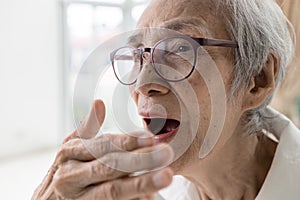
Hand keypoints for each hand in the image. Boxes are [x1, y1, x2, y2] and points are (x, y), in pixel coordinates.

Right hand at [32, 100, 173, 199]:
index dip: (127, 141)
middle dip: (139, 160)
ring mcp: (79, 199)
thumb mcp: (70, 149)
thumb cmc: (64, 171)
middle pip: (109, 167)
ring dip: (141, 183)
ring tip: (166, 175)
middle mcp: (71, 176)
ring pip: (113, 191)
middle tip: (166, 153)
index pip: (103, 146)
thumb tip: (99, 103)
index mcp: (69, 154)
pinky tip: (151, 196)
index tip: (150, 136)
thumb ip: (86, 129)